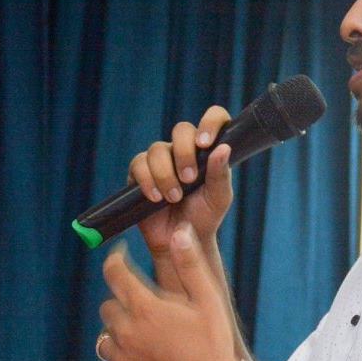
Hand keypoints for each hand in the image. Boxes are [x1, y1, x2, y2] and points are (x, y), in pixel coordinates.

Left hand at [98, 225, 238, 360]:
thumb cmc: (215, 344)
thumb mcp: (209, 300)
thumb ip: (190, 264)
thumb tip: (179, 231)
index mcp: (145, 308)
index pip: (114, 274)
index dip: (115, 259)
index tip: (120, 255)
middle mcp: (126, 332)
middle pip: (108, 305)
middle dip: (123, 299)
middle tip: (147, 303)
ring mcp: (122, 359)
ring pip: (107, 335)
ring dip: (121, 329)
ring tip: (147, 333)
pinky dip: (124, 356)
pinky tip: (147, 357)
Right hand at [127, 105, 233, 256]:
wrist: (181, 241)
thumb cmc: (204, 216)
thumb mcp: (218, 198)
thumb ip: (220, 174)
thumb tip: (223, 148)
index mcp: (207, 150)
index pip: (213, 119)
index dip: (210, 122)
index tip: (206, 143)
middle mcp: (184, 149)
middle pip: (181, 129)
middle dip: (184, 153)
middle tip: (189, 179)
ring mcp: (161, 159)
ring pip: (157, 149)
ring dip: (165, 174)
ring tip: (174, 197)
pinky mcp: (140, 173)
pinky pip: (138, 164)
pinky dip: (147, 181)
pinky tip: (156, 198)